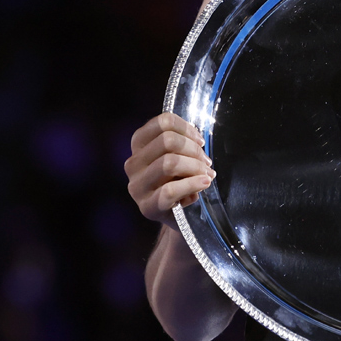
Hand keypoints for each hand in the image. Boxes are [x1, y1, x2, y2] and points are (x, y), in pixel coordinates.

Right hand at [126, 112, 213, 228]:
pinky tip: (204, 183)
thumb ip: (182, 144)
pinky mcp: (147, 207)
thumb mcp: (177, 158)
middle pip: (167, 140)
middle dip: (194, 149)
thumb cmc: (179, 182)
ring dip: (195, 166)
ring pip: (169, 162)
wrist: (179, 218)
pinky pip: (170, 190)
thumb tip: (198, 139)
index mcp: (139, 144)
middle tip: (207, 162)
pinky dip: (192, 184)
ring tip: (207, 174)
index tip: (200, 141)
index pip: (163, 122)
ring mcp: (137, 186)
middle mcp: (133, 163)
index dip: (187, 128)